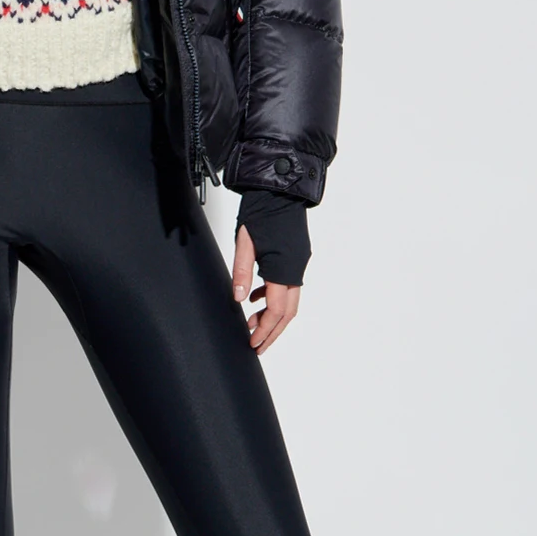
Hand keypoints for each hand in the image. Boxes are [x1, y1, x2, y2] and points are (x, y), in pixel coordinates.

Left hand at [232, 224, 299, 354]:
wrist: (280, 189)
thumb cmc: (261, 211)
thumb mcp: (244, 243)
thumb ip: (241, 272)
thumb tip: (239, 299)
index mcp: (283, 268)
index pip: (276, 310)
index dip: (265, 330)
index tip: (252, 343)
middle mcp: (295, 269)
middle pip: (287, 312)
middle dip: (273, 332)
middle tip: (257, 346)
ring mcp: (297, 263)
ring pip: (289, 301)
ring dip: (272, 317)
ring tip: (252, 324)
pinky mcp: (295, 257)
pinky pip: (287, 286)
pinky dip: (273, 298)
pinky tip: (256, 299)